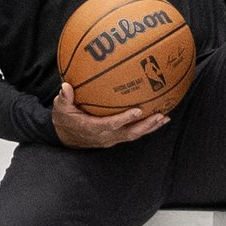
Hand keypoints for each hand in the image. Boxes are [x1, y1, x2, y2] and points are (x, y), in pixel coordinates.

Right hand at [52, 83, 167, 147]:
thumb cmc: (64, 120)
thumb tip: (66, 87)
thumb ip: (64, 98)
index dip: (124, 119)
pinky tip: (158, 119)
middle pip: (129, 133)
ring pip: (134, 135)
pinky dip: (146, 127)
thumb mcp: (60, 109)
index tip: (137, 111)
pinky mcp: (115, 138)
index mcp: (92, 128)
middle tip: (160, 116)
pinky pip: (133, 133)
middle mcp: (105, 136)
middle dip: (146, 126)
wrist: (65, 138)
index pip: (111, 125)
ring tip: (165, 118)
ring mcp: (111, 139)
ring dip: (150, 127)